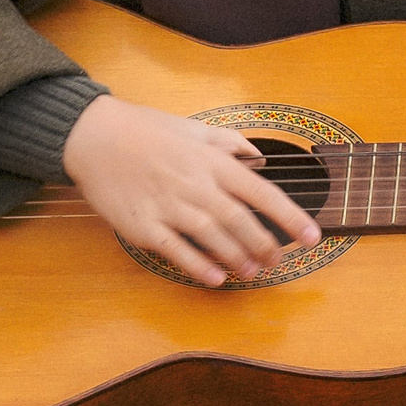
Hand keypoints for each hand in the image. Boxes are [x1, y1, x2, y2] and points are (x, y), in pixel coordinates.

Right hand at [59, 95, 320, 286]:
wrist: (93, 136)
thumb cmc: (146, 130)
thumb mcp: (193, 127)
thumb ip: (228, 142)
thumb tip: (258, 159)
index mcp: (211, 160)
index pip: (261, 191)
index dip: (290, 216)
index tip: (312, 235)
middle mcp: (194, 183)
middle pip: (240, 219)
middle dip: (265, 244)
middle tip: (279, 261)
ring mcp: (168, 205)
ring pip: (212, 237)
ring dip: (238, 258)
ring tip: (253, 272)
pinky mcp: (142, 224)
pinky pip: (176, 250)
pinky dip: (198, 266)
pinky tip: (216, 278)